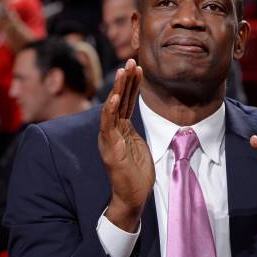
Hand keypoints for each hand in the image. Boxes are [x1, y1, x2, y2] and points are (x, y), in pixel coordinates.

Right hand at [99, 59, 154, 232]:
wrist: (131, 196)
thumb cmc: (137, 173)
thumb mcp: (141, 144)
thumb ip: (138, 129)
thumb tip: (147, 116)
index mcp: (121, 129)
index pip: (126, 100)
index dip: (132, 83)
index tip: (139, 66)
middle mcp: (113, 131)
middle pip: (119, 99)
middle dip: (125, 79)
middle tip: (131, 59)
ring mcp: (110, 139)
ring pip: (112, 108)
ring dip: (117, 88)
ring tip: (122, 71)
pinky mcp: (110, 149)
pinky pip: (108, 126)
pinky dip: (110, 110)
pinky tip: (114, 96)